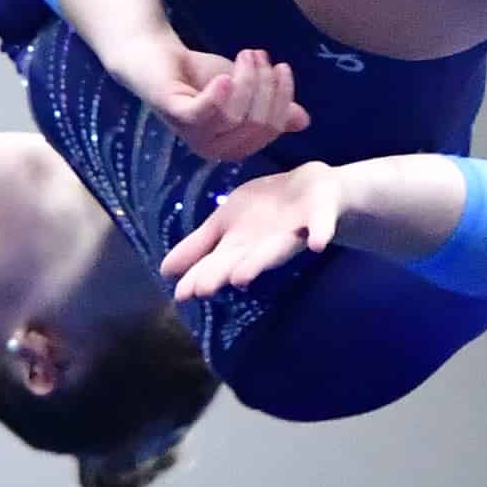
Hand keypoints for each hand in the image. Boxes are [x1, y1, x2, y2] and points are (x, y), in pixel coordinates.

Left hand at [113, 34, 307, 158]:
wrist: (156, 56)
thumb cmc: (200, 76)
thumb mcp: (245, 89)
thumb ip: (272, 106)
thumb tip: (303, 120)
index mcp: (234, 146)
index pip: (271, 129)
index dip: (282, 98)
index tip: (281, 67)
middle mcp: (215, 149)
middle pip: (257, 124)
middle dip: (265, 85)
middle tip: (258, 55)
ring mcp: (194, 134)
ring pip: (236, 117)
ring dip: (248, 79)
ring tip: (247, 53)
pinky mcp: (176, 115)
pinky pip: (204, 114)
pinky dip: (218, 96)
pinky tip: (225, 76)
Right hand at [160, 162, 338, 300]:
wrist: (313, 192)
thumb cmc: (264, 212)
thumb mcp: (226, 224)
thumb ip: (199, 246)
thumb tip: (164, 271)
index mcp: (241, 246)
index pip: (217, 262)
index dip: (200, 276)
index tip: (182, 294)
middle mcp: (265, 245)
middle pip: (243, 260)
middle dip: (225, 272)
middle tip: (205, 288)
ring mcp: (295, 233)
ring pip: (277, 250)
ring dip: (259, 262)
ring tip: (241, 277)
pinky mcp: (321, 218)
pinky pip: (322, 226)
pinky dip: (319, 234)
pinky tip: (316, 244)